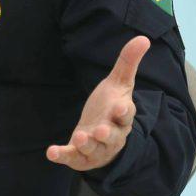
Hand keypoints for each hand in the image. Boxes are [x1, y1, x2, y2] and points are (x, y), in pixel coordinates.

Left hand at [46, 35, 150, 170]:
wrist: (101, 134)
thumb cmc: (111, 106)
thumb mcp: (118, 83)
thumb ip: (128, 62)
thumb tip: (143, 38)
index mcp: (122, 116)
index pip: (126, 115)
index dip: (124, 112)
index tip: (121, 107)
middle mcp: (112, 135)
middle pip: (113, 137)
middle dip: (107, 134)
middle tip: (100, 130)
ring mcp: (96, 148)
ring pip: (94, 149)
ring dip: (86, 144)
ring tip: (79, 137)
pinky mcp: (80, 156)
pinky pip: (72, 157)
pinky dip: (62, 155)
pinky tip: (51, 152)